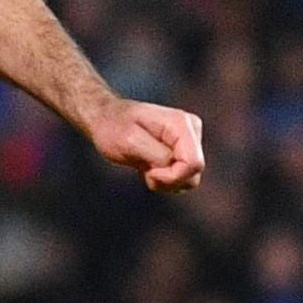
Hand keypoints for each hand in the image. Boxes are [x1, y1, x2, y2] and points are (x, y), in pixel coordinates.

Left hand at [88, 99, 205, 192]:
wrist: (108, 120)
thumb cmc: (114, 127)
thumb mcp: (129, 141)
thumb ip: (156, 155)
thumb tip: (173, 167)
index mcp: (181, 124)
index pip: (194, 163)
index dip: (172, 176)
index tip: (150, 173)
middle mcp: (191, 131)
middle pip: (194, 173)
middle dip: (168, 180)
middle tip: (145, 170)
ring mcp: (190, 142)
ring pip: (189, 179)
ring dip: (165, 182)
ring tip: (145, 167)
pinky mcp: (184, 153)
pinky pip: (182, 179)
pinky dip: (165, 181)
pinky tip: (149, 168)